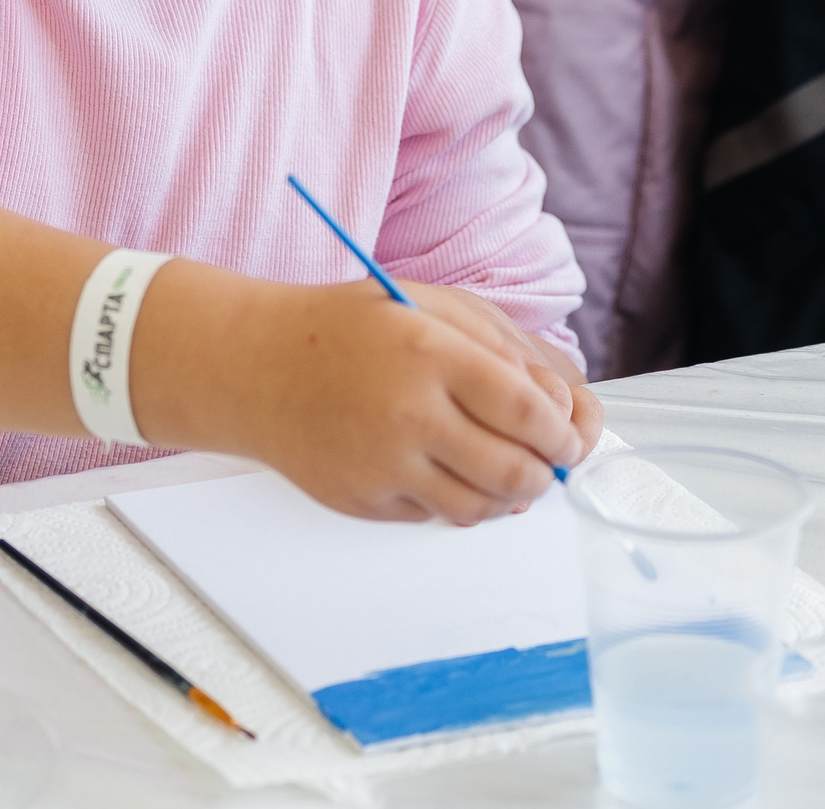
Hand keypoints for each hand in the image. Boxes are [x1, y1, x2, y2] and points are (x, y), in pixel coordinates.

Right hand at [225, 278, 586, 525]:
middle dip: (545, 474)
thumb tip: (558, 408)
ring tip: (503, 472)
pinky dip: (452, 500)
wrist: (257, 366)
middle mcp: (409, 414)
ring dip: (506, 498)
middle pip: (514, 472)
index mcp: (432, 354)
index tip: (568, 436)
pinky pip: (432, 516)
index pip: (529, 413)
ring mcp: (383, 465)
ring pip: (479, 508)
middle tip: (546, 463)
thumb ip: (502, 349)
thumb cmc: (349, 329)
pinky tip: (444, 469)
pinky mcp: (362, 500)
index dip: (563, 433)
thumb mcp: (432, 307)